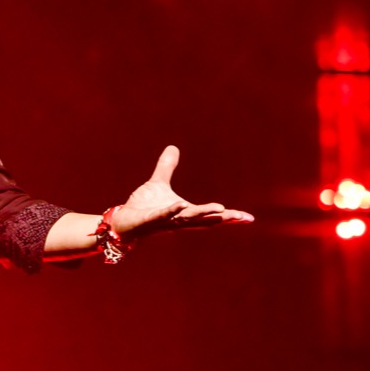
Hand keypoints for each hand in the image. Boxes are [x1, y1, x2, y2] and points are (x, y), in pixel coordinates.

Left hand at [110, 145, 253, 237]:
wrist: (121, 221)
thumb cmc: (141, 207)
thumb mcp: (157, 184)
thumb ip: (167, 168)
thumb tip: (173, 148)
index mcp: (184, 213)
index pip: (210, 215)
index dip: (228, 216)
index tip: (247, 218)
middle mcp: (178, 221)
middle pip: (205, 221)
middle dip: (223, 219)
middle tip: (241, 218)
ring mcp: (165, 223)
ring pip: (187, 219)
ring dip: (202, 214)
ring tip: (220, 209)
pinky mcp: (149, 221)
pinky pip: (162, 216)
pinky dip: (172, 211)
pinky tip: (181, 205)